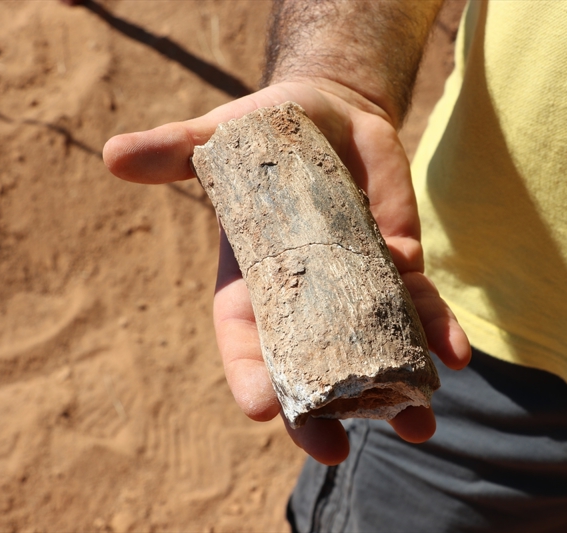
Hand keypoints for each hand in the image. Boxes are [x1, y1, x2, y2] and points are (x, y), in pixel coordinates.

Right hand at [103, 80, 470, 464]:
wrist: (330, 115)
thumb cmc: (263, 132)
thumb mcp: (220, 138)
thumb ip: (176, 150)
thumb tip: (112, 156)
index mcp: (253, 281)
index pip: (246, 337)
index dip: (249, 372)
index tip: (260, 408)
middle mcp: (306, 297)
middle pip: (312, 365)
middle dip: (323, 411)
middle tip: (331, 451)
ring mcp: (356, 287)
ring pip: (377, 348)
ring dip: (399, 389)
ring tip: (418, 425)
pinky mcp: (400, 268)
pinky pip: (421, 307)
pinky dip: (437, 331)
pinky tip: (454, 356)